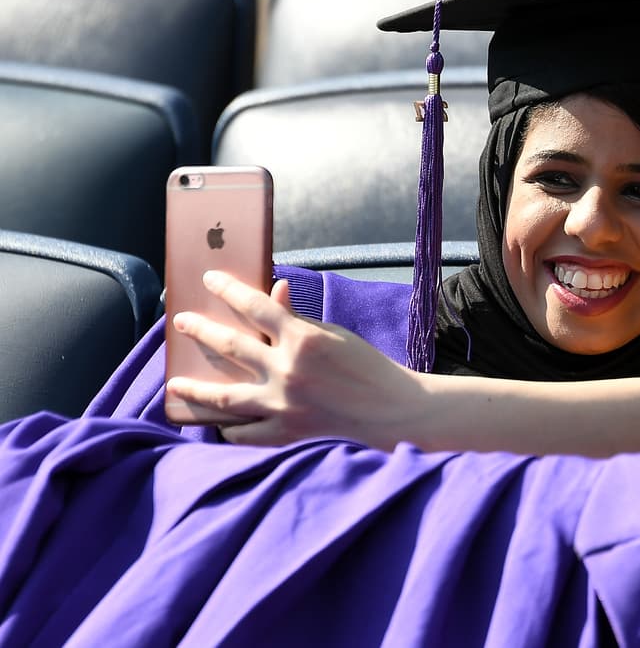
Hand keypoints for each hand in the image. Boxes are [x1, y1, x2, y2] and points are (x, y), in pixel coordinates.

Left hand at [167, 270, 427, 448]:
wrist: (391, 411)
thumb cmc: (366, 367)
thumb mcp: (334, 335)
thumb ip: (297, 319)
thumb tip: (272, 292)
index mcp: (303, 338)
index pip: (255, 306)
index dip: (229, 289)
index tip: (210, 279)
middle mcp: (288, 370)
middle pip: (230, 346)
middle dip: (201, 330)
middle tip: (181, 321)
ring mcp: (284, 405)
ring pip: (225, 395)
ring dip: (196, 389)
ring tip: (174, 384)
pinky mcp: (286, 434)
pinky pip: (244, 433)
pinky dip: (228, 427)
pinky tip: (216, 422)